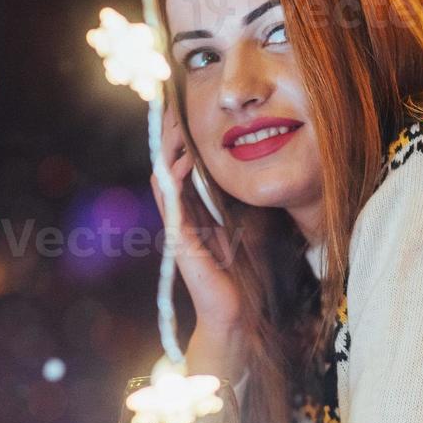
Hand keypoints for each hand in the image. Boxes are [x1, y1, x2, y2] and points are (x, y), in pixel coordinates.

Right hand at [152, 108, 243, 336]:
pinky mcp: (180, 242)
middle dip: (170, 137)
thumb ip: (244, 201)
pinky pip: (172, 204)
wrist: (239, 315)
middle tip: (173, 106)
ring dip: (168, 151)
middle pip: (168, 167)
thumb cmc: (245, 275)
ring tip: (175, 124)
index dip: (182, 139)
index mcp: (197, 212)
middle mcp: (183, 217)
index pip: (184, 167)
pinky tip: (180, 161)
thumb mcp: (249, 226)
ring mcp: (178, 228)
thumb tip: (257, 172)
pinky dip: (174, 180)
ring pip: (164, 180)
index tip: (185, 110)